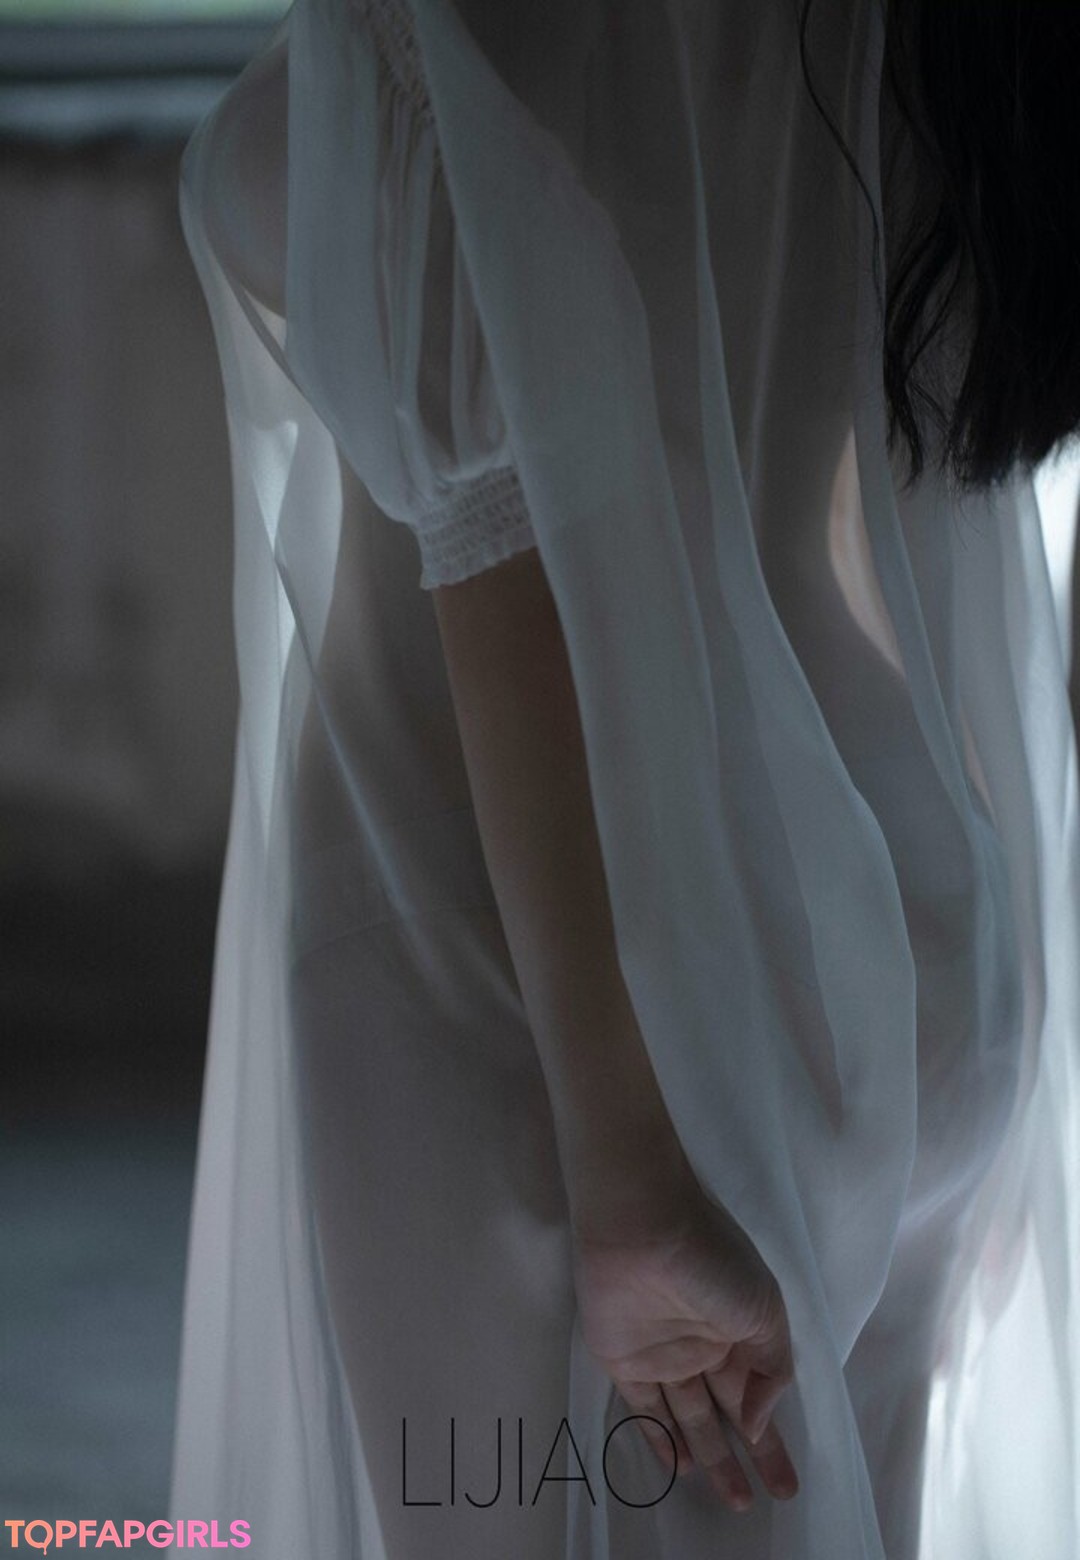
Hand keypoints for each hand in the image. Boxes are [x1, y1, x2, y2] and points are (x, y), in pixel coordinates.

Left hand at [571, 1187, 798, 1512]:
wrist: (643, 1228)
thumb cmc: (712, 1263)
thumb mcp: (764, 1311)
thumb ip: (771, 1373)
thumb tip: (755, 1425)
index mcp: (740, 1331)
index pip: (761, 1396)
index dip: (773, 1441)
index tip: (788, 1486)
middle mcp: (704, 1346)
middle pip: (726, 1413)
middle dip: (744, 1457)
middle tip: (755, 1505)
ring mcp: (663, 1354)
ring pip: (688, 1417)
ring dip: (707, 1456)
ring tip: (729, 1497)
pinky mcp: (624, 1359)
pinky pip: (644, 1408)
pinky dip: (660, 1438)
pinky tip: (679, 1468)